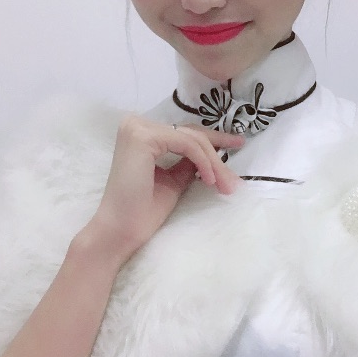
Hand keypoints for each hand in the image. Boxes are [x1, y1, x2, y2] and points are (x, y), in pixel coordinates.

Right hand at [85, 117, 243, 264]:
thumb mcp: (173, 180)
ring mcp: (138, 129)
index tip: (237, 144)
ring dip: (214, 163)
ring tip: (225, 186)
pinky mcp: (143, 138)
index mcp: (140, 134)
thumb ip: (188, 163)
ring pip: (192, 139)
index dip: (214, 140)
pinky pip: (187, 144)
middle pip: (191, 134)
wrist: (119, 232)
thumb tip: (213, 154)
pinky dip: (203, 161)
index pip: (184, 133)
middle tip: (234, 182)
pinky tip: (209, 179)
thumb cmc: (142, 211)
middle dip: (218, 157)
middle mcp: (136, 124)